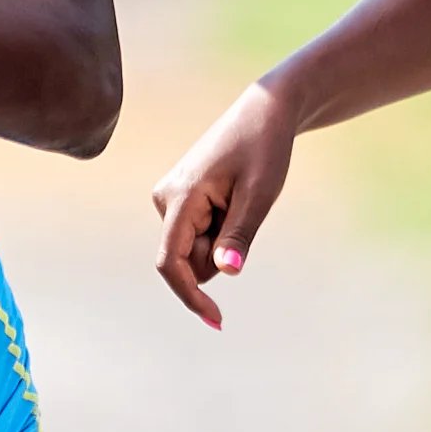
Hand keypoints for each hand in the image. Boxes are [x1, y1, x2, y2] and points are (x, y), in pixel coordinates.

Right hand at [152, 80, 298, 327]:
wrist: (265, 112)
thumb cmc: (264, 148)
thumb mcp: (259, 194)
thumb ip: (240, 235)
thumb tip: (226, 273)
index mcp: (180, 197)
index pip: (172, 262)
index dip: (190, 295)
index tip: (217, 319)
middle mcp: (165, 200)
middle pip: (190, 260)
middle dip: (220, 254)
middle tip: (247, 213)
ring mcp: (170, 200)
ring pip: (196, 250)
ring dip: (223, 240)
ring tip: (241, 201)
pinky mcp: (179, 200)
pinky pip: (199, 236)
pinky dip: (221, 230)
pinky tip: (234, 199)